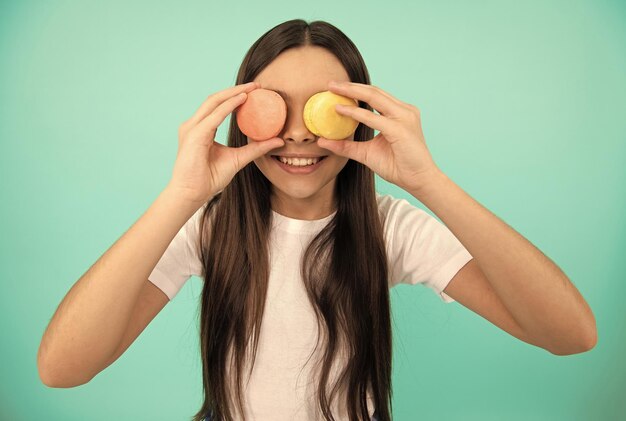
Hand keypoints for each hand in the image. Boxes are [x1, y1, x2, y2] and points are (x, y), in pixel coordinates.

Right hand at [167, 82, 284, 204]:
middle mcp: (194, 125)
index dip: (236, 96)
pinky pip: (214, 116)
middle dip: (237, 89)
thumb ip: (256, 148)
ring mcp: (192, 128)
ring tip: (252, 88)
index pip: (218, 106)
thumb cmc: (209, 179)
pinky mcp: (194, 134)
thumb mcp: (238, 159)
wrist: (192, 193)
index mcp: (201, 129)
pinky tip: (242, 100)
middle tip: (257, 85)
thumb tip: (278, 141)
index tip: (255, 92)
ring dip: (234, 93)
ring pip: (214, 102)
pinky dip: (229, 106)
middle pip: (216, 99)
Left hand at [317, 80, 442, 192]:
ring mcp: (404, 117)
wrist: (418, 181)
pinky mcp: (400, 129)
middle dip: (351, 86)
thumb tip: (322, 141)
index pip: (375, 95)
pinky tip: (341, 110)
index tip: (336, 88)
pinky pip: (374, 118)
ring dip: (352, 92)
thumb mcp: (366, 153)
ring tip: (333, 89)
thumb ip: (347, 146)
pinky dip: (356, 113)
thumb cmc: (398, 166)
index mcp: (399, 113)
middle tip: (330, 83)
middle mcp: (404, 110)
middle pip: (374, 91)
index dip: (355, 90)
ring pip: (374, 97)